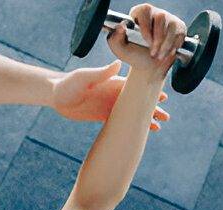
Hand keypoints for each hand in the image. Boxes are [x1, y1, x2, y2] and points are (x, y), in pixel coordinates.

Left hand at [51, 61, 169, 130]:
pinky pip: (121, 123)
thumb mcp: (85, 77)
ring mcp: (111, 105)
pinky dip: (131, 127)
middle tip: (166, 117)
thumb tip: (118, 64)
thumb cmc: (69, 83)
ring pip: (133, 113)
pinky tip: (139, 133)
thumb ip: (101, 73)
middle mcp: (116, 94)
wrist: (56, 96)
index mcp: (114, 82)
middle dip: (153, 108)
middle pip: (139, 101)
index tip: (163, 96)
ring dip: (145, 119)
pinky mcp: (103, 116)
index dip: (150, 91)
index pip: (137, 86)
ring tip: (158, 127)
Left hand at [107, 5, 186, 75]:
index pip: (144, 10)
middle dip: (158, 38)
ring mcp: (168, 19)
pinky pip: (180, 33)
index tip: (145, 41)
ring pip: (172, 25)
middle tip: (152, 53)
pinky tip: (167, 53)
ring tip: (158, 56)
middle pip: (161, 17)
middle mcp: (154, 13)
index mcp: (139, 14)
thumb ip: (114, 38)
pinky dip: (173, 46)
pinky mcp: (178, 27)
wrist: (149, 67)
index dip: (146, 26)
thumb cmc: (134, 56)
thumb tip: (121, 26)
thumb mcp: (120, 50)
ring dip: (166, 44)